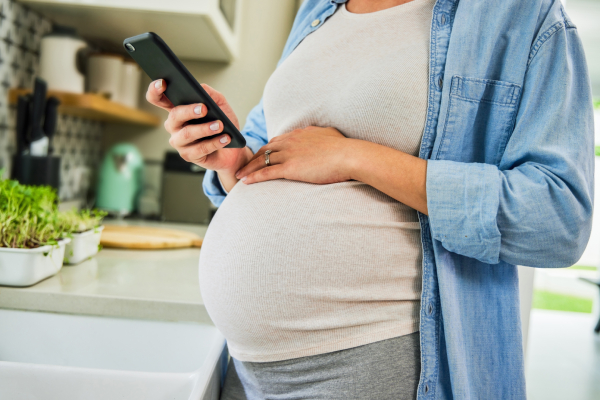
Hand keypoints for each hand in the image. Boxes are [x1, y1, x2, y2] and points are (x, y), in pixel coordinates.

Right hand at [146, 80, 251, 189]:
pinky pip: (200, 149)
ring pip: (187, 134)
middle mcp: (174, 126)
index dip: (155, 90)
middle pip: (174, 116)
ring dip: (205, 129)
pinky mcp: (188, 156)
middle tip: (203, 108)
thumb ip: (211, 94)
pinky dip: (214, 142)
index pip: (158, 99)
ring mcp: (179, 142)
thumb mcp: (221, 105)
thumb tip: (201, 88)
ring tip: (220, 125)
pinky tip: (225, 138)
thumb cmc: (224, 124)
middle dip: (189, 111)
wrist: (233, 149)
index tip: (163, 83)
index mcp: (177, 109)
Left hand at [235, 126, 351, 184]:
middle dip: (254, 157)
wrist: (349, 155)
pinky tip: (246, 181)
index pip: (278, 141)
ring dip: (249, 168)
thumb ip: (321, 134)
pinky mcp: (290, 168)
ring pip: (262, 160)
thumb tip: (322, 135)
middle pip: (266, 149)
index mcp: (300, 133)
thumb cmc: (345, 148)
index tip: (262, 155)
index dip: (268, 149)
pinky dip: (254, 176)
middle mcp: (291, 141)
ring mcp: (289, 154)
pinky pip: (267, 172)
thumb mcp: (330, 135)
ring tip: (239, 175)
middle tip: (245, 165)